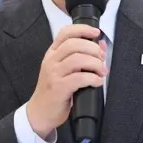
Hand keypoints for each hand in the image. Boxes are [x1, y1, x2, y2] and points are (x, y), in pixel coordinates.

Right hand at [27, 24, 106, 138]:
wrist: (40, 112)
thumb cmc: (54, 90)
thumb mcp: (65, 70)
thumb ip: (82, 56)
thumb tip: (101, 45)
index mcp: (52, 53)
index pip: (65, 33)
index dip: (82, 29)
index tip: (96, 32)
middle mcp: (51, 61)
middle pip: (74, 44)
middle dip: (93, 49)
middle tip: (102, 58)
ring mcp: (53, 74)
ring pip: (77, 59)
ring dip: (95, 63)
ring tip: (101, 71)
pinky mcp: (58, 88)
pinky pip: (79, 78)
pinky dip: (92, 78)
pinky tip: (97, 82)